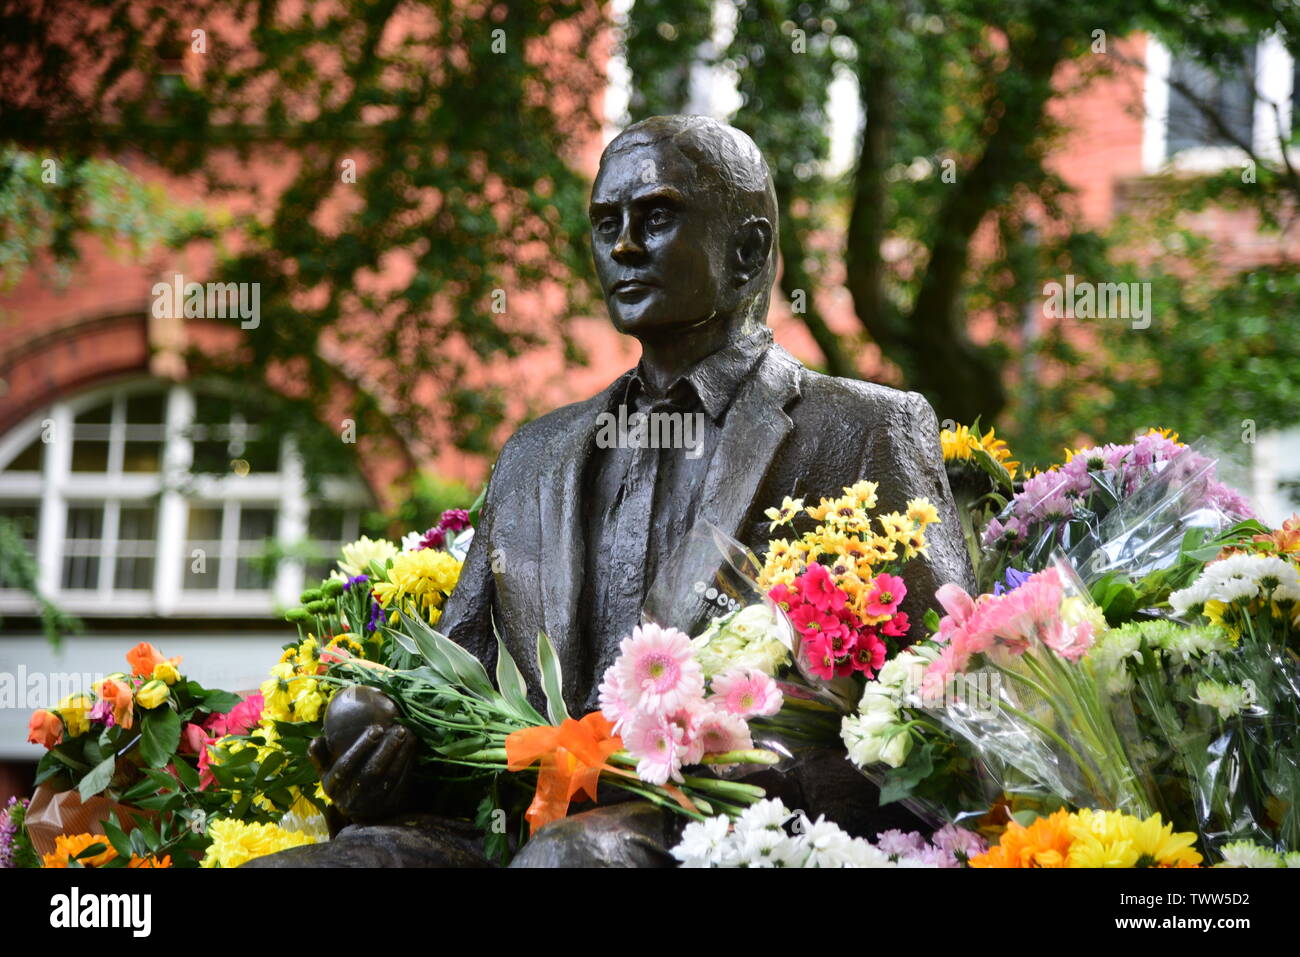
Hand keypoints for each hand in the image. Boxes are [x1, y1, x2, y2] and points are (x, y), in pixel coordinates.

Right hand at [309, 690, 418, 822]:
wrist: (358, 807)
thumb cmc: (341, 778)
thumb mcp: (326, 770)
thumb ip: (320, 756)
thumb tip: (316, 740)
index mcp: (331, 786)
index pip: (346, 766)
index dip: (361, 747)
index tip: (376, 728)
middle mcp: (349, 798)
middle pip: (370, 772)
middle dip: (386, 749)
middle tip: (399, 729)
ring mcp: (369, 804)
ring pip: (388, 778)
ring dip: (400, 755)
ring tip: (408, 735)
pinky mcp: (386, 806)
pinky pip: (399, 785)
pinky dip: (407, 765)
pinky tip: (412, 749)